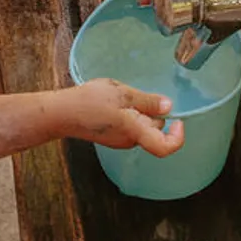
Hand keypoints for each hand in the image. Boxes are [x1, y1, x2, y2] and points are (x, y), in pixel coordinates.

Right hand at [61, 79, 184, 156]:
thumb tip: (168, 107)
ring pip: (142, 126)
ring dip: (140, 111)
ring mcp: (120, 140)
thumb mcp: (122, 93)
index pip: (165, 147)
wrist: (61, 113)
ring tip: (123, 95)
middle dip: (155, 112)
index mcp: (135, 131)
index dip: (177, 137)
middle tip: (141, 94)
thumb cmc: (89, 102)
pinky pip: (130, 126)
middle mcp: (130, 141)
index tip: (178, 121)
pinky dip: (129, 113)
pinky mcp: (112, 136)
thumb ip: (147, 101)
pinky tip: (115, 101)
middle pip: (155, 130)